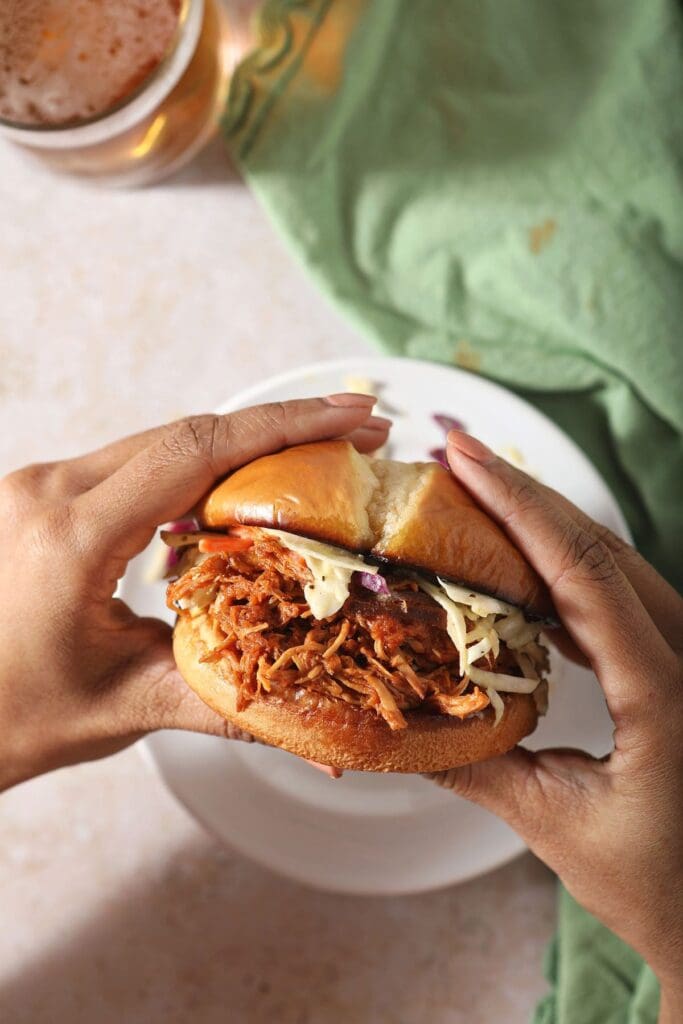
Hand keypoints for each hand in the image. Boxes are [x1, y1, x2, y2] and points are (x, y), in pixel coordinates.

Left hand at [0, 395, 387, 792]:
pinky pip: (136, 464)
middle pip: (188, 434)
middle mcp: (49, 491)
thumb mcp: (127, 707)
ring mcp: (41, 487)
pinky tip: (242, 484)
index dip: (285, 427)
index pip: (197, 452)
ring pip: (164, 443)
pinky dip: (200, 467)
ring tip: (316, 453)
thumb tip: (320, 740)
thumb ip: (228, 703)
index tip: (351, 416)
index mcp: (72, 537)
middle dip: (282, 429)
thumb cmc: (11, 717)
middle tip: (358, 432)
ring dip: (243, 445)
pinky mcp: (44, 495)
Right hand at [427, 430, 682, 1015]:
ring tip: (471, 489)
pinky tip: (514, 554)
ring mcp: (681, 651)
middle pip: (597, 544)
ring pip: (609, 559)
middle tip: (453, 450)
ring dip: (539, 520)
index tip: (465, 458)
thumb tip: (390, 727)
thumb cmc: (656, 885)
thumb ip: (472, 767)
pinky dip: (559, 562)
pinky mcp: (668, 659)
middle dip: (521, 492)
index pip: (581, 571)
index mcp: (662, 690)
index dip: (518, 506)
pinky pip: (613, 591)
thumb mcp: (554, 824)